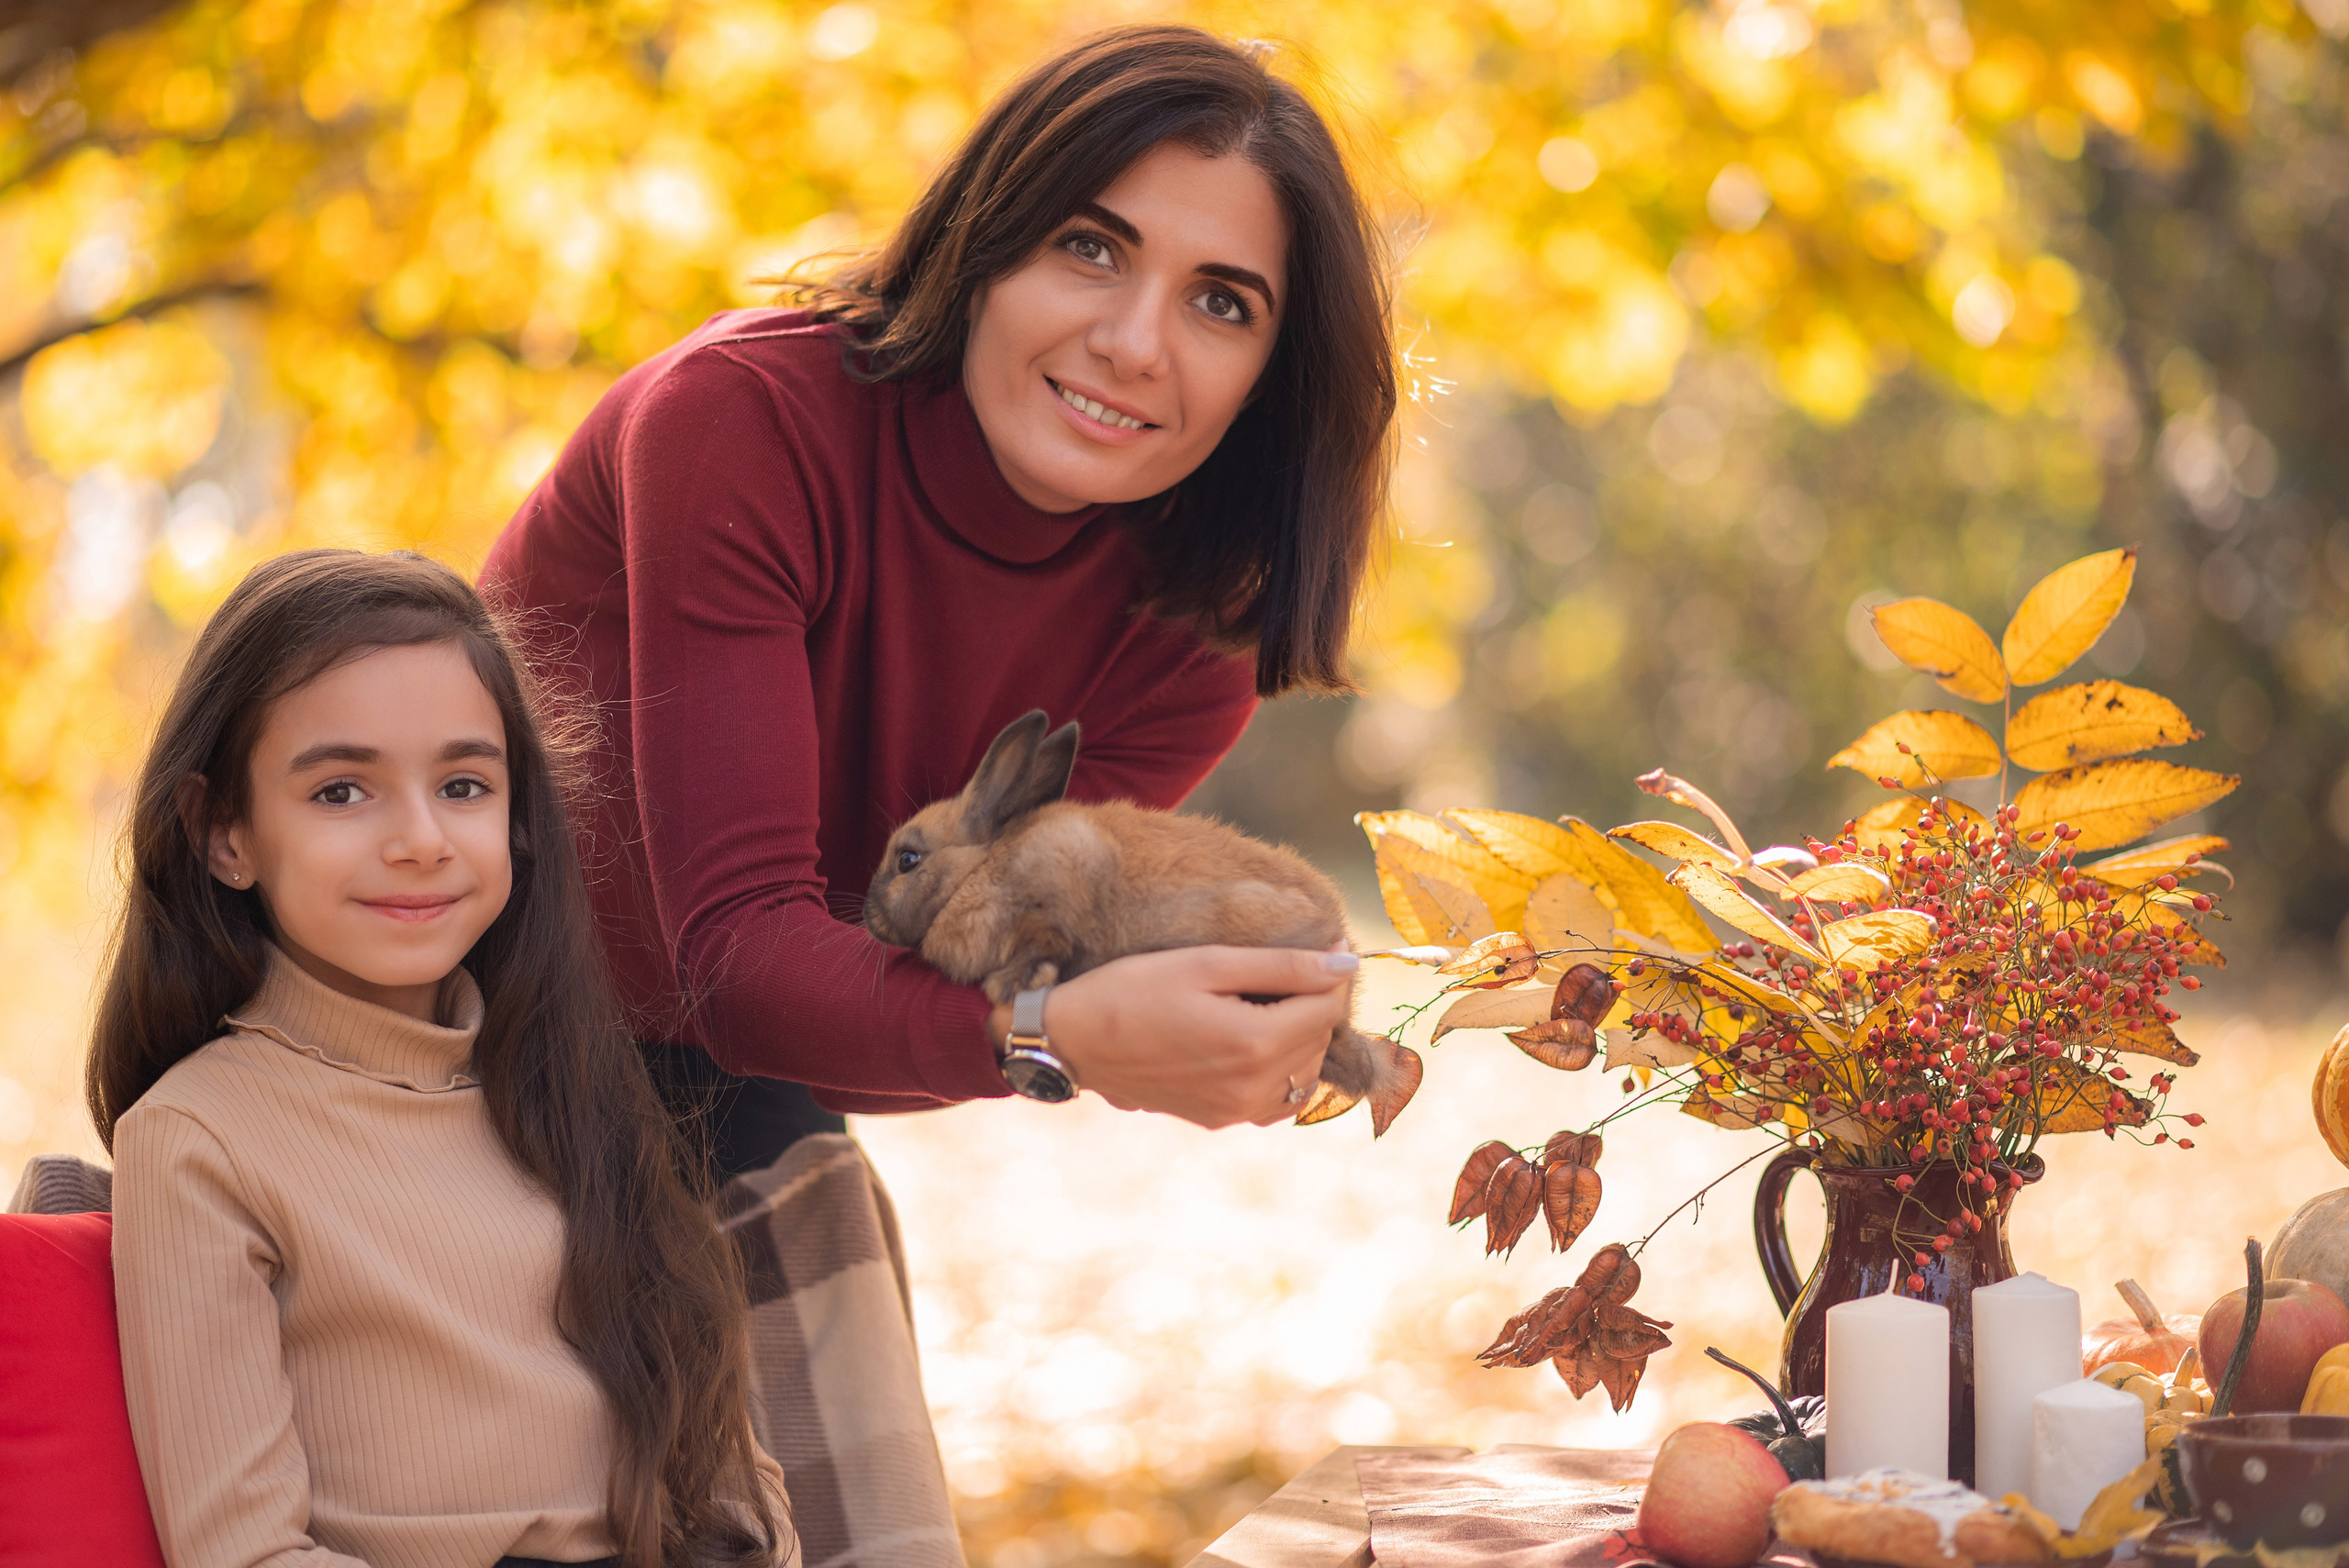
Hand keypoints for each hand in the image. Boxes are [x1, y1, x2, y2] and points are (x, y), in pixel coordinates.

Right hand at [987, 945, 1357, 1129]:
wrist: (1073, 1042)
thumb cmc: (1132, 990)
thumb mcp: (1206, 963)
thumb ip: (1282, 964)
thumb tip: (1347, 961)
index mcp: (1254, 1043)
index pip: (1328, 1005)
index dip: (1330, 971)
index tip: (1320, 945)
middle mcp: (1253, 1086)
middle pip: (1320, 1037)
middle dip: (1313, 1001)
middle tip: (1279, 970)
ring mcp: (1237, 1110)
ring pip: (1304, 1069)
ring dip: (1299, 1035)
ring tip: (1264, 1002)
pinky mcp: (1221, 1119)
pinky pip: (1278, 1100)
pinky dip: (1281, 1071)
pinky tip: (1254, 1043)